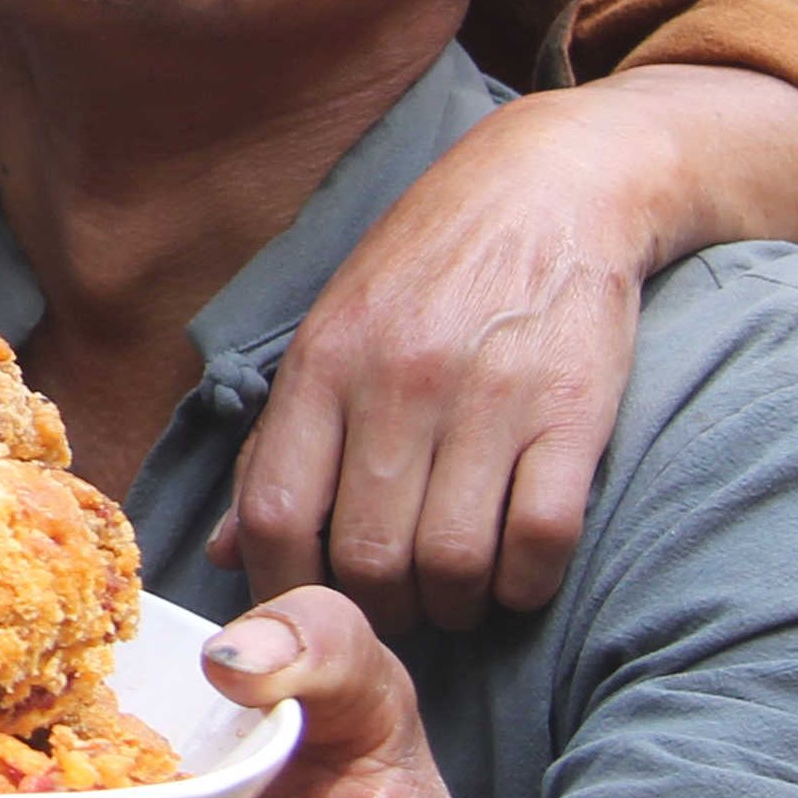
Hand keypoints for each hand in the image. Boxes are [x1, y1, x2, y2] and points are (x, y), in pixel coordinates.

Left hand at [215, 64, 797, 626]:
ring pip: (454, 563)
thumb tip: (223, 550)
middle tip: (395, 605)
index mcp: (324, 361)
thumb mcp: (333, 330)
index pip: (277, 511)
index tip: (303, 611)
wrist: (553, 185)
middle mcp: (399, 381)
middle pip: (367, 556)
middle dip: (378, 608)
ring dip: (455, 605)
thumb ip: (278, 441)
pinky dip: (526, 581)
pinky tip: (516, 571)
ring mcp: (489, 396)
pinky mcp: (574, 410)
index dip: (280, 586)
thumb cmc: (428, 266)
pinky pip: (541, 540)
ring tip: (456, 592)